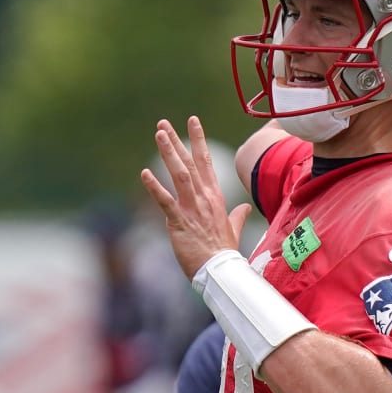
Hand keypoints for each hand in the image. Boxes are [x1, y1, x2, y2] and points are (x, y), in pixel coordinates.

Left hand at [140, 116, 252, 279]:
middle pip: (190, 163)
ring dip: (168, 153)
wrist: (220, 270)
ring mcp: (192, 208)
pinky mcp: (179, 221)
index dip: (198, 140)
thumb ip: (238, 215)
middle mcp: (204, 198)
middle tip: (163, 123)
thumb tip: (246, 207)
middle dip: (176, 141)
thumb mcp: (233, 229)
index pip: (206, 162)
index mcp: (215, 197)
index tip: (192, 121)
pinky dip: (155, 187)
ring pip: (180, 174)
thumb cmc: (224, 251)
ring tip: (159, 135)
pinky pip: (165, 201)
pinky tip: (145, 173)